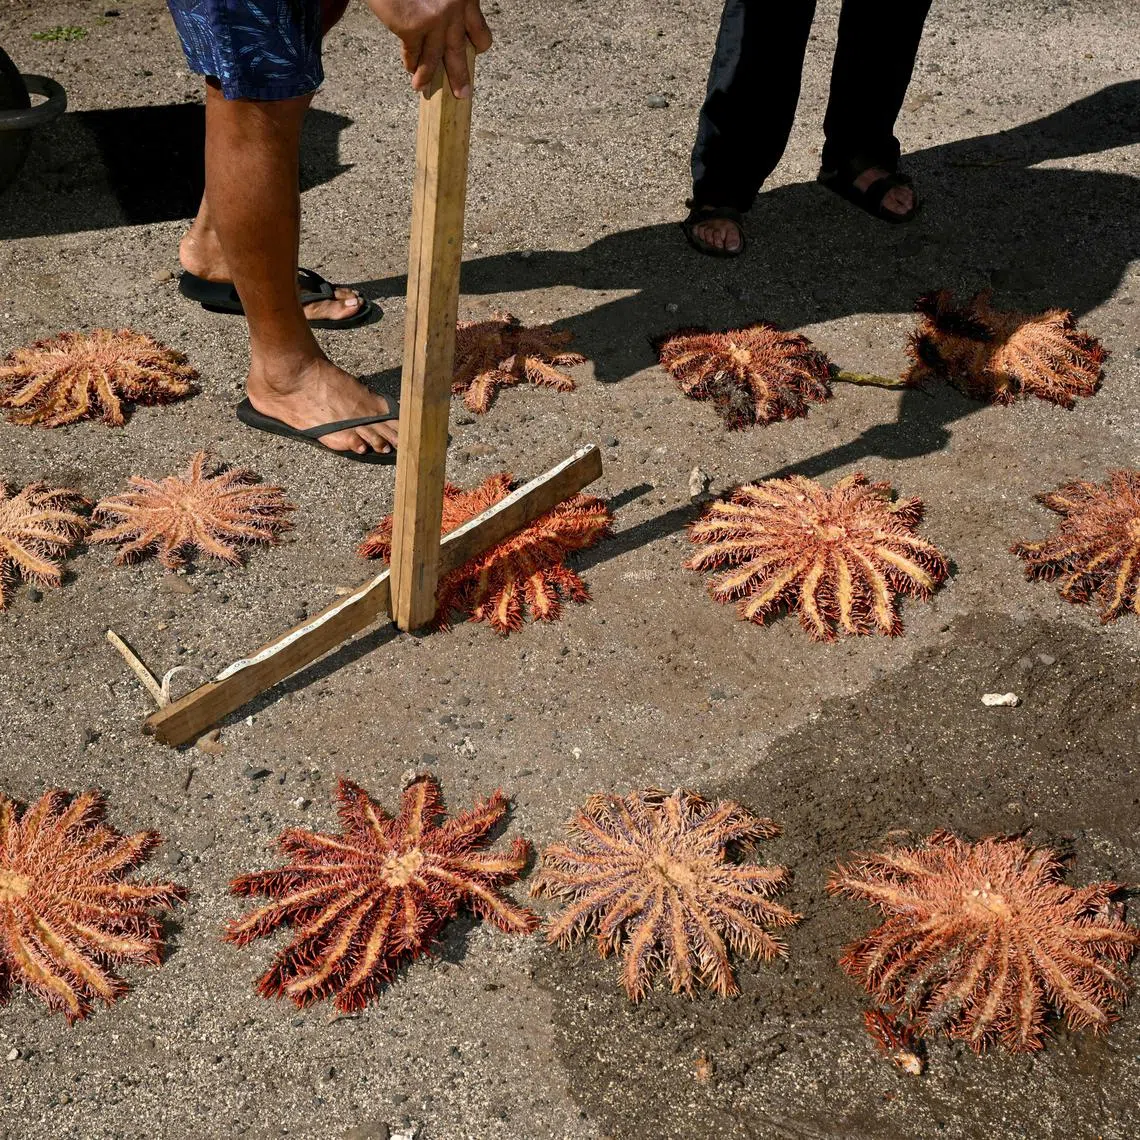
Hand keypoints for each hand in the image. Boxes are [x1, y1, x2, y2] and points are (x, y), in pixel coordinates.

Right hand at [367, 0, 491, 97]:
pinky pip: (413, 52)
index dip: (477, 43)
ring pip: (435, 57)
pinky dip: (410, 62)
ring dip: (427, 76)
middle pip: (460, 50)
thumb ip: (445, 0)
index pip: (478, 28)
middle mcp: (455, 7)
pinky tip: (409, 69)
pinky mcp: (413, 26)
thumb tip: (442, 20)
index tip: (474, 51)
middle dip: (460, 76)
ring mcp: (435, 19)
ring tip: (422, 88)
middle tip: (462, 93)